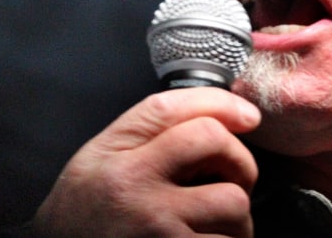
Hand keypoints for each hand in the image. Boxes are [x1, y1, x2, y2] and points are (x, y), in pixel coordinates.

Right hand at [30, 87, 261, 236]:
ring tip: (212, 225)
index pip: (175, 109)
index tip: (246, 116)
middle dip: (239, 161)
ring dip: (236, 218)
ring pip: (234, 204)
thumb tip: (223, 115)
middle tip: (231, 180)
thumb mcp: (100, 157)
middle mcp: (136, 191)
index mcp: (117, 159)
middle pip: (217, 146)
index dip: (223, 105)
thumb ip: (150, 131)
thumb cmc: (84, 213)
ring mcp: (158, 231)